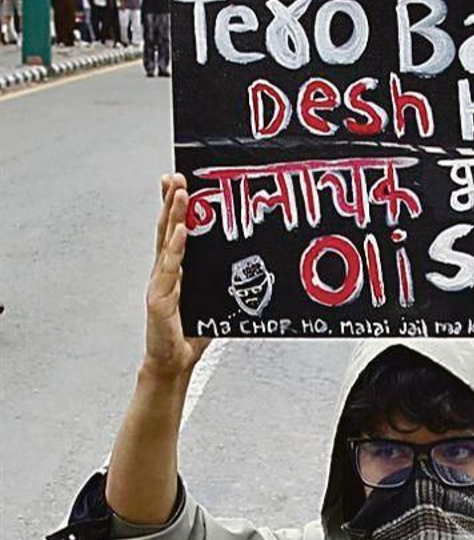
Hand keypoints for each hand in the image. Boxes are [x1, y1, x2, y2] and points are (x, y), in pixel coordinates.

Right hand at [144, 174, 209, 378]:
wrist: (175, 362)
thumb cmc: (192, 331)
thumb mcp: (212, 297)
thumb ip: (222, 279)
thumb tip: (250, 262)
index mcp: (176, 269)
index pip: (174, 230)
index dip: (174, 207)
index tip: (178, 182)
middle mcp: (165, 272)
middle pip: (165, 229)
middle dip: (170, 201)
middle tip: (176, 177)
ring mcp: (159, 283)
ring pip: (165, 243)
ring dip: (172, 216)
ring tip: (179, 194)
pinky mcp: (157, 300)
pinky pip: (168, 270)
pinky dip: (174, 249)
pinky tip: (180, 232)